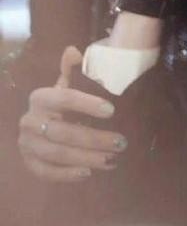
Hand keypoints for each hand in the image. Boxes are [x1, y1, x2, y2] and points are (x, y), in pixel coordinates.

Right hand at [19, 47, 127, 181]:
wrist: (39, 122)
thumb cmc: (61, 102)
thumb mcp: (67, 83)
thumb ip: (73, 68)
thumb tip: (74, 51)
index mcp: (41, 97)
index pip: (65, 98)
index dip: (87, 104)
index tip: (112, 110)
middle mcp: (30, 121)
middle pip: (64, 132)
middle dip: (95, 139)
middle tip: (121, 142)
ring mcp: (27, 144)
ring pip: (57, 154)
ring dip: (86, 158)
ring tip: (111, 159)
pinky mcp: (28, 162)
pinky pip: (46, 172)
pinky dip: (67, 174)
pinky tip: (88, 172)